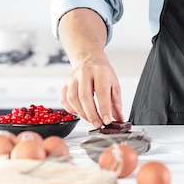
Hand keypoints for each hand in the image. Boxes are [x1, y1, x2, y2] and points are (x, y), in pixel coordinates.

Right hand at [57, 8, 124, 127]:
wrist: (89, 59)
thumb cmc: (103, 72)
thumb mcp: (114, 84)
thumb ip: (116, 102)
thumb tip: (119, 119)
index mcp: (100, 71)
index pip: (101, 92)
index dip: (104, 108)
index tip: (107, 120)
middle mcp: (84, 73)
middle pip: (85, 97)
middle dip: (92, 114)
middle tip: (98, 123)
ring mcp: (72, 78)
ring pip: (73, 99)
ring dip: (82, 113)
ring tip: (91, 119)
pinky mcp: (64, 84)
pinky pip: (64, 99)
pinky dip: (71, 109)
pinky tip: (80, 112)